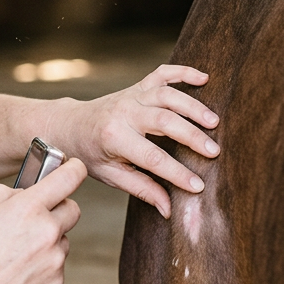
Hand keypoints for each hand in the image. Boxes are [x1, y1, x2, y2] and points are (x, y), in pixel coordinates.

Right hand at [0, 159, 86, 283]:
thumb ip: (2, 192)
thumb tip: (23, 192)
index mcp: (27, 208)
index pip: (69, 178)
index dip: (74, 169)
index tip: (73, 169)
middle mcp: (47, 232)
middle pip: (73, 209)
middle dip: (57, 208)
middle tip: (34, 217)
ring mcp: (55, 259)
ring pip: (62, 239)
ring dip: (48, 240)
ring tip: (15, 253)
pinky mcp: (56, 282)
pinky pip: (56, 264)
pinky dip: (42, 264)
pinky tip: (17, 271)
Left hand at [54, 65, 219, 217]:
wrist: (70, 125)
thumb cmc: (90, 153)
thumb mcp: (111, 175)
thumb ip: (141, 189)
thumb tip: (168, 210)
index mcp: (114, 137)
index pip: (152, 157)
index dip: (177, 173)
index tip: (198, 186)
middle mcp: (123, 113)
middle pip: (165, 121)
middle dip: (192, 137)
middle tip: (214, 152)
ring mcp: (131, 96)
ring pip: (167, 95)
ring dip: (193, 107)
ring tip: (214, 122)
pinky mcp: (137, 86)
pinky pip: (162, 74)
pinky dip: (183, 72)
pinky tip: (204, 79)